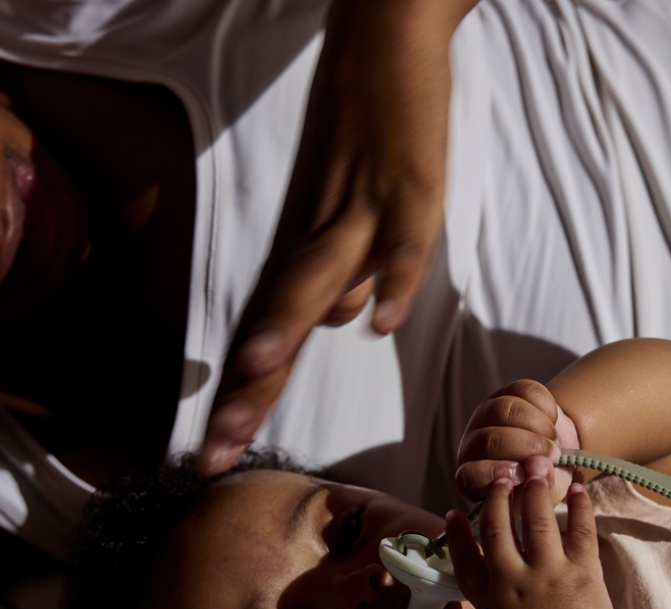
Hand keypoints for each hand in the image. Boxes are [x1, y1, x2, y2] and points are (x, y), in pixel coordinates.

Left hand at [198, 0, 462, 473]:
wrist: (386, 38)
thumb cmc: (370, 132)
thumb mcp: (356, 215)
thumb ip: (351, 274)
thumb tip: (346, 322)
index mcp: (307, 250)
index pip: (270, 337)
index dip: (244, 398)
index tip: (215, 456)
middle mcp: (321, 237)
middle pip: (277, 321)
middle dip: (248, 390)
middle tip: (216, 452)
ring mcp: (362, 211)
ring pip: (317, 275)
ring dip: (288, 324)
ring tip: (255, 370)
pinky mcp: (407, 188)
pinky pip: (399, 240)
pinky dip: (391, 279)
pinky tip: (379, 323)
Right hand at [446, 475, 619, 608]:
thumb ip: (491, 599)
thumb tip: (490, 575)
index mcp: (490, 599)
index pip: (465, 558)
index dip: (456, 533)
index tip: (453, 513)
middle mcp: (514, 580)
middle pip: (498, 526)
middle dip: (497, 496)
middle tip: (502, 476)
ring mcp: (549, 574)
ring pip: (538, 518)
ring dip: (534, 489)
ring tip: (535, 468)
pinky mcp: (582, 572)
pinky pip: (581, 529)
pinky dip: (580, 506)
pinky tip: (579, 490)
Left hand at [455, 380, 580, 507]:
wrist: (557, 454)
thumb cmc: (543, 480)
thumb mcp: (544, 493)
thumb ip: (540, 486)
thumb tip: (537, 465)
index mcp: (473, 478)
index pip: (470, 475)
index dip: (497, 473)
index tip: (524, 475)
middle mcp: (473, 445)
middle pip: (491, 439)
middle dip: (527, 446)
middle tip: (553, 455)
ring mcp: (486, 414)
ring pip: (505, 409)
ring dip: (538, 426)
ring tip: (554, 440)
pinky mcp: (507, 392)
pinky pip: (524, 390)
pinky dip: (546, 407)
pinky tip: (552, 421)